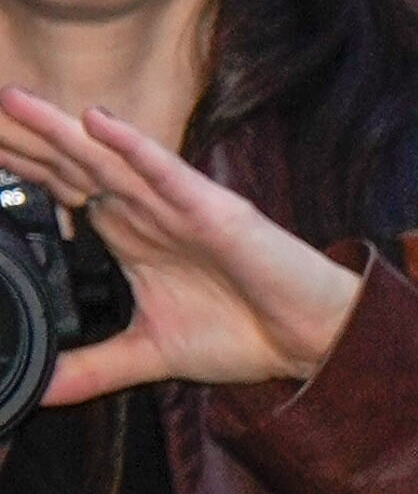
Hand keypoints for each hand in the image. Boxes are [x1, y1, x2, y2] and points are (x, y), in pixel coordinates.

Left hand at [0, 87, 360, 398]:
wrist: (311, 340)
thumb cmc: (246, 334)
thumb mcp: (150, 356)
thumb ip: (95, 368)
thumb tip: (41, 392)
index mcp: (128, 238)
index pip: (60, 193)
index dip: (18, 170)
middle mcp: (145, 213)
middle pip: (71, 167)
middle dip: (23, 140)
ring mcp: (177, 207)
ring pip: (106, 160)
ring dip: (60, 129)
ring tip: (13, 101)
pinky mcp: (213, 211)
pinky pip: (166, 172)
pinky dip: (132, 146)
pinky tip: (98, 122)